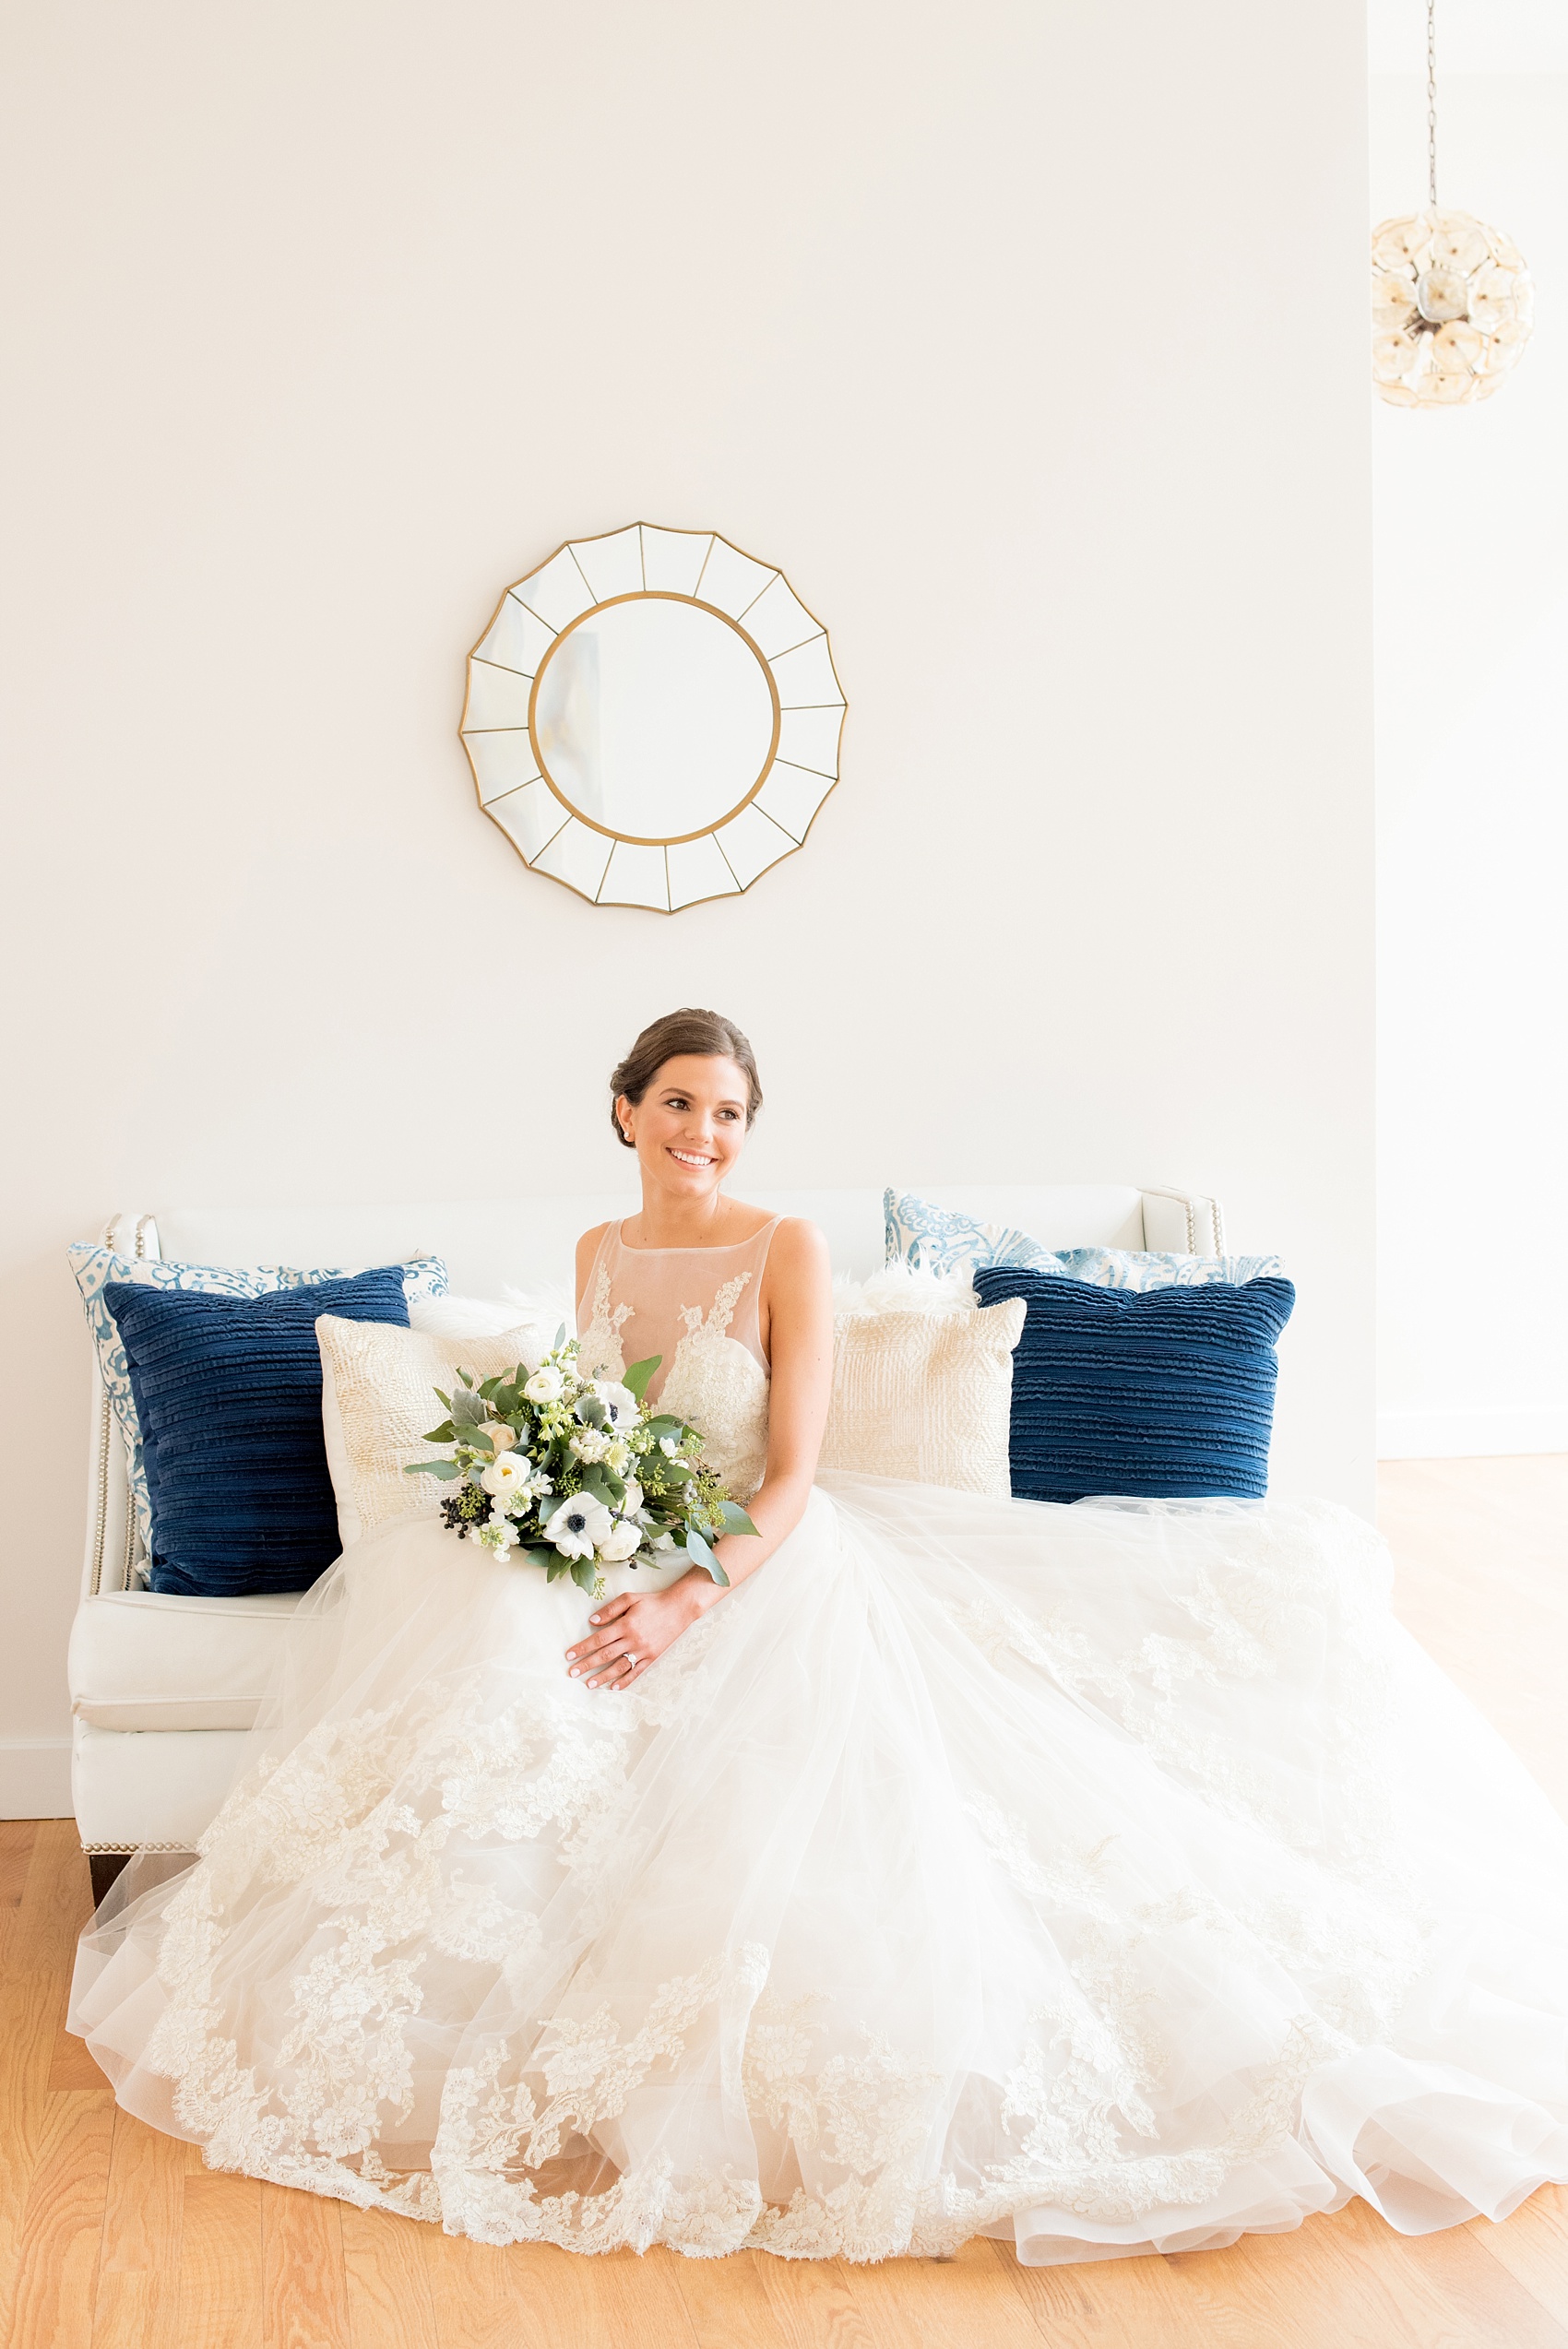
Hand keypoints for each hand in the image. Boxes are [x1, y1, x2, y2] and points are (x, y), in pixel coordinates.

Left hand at [563, 1576, 711, 1693]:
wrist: (678, 1609)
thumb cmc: (652, 1602)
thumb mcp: (630, 1598)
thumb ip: (610, 1610)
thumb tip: (592, 1621)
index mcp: (626, 1625)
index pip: (599, 1639)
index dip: (582, 1647)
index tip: (569, 1655)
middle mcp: (633, 1640)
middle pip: (605, 1655)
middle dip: (587, 1664)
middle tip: (572, 1672)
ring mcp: (643, 1651)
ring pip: (619, 1667)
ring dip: (602, 1677)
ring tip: (588, 1684)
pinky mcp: (652, 1657)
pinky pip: (637, 1672)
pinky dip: (625, 1681)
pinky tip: (614, 1687)